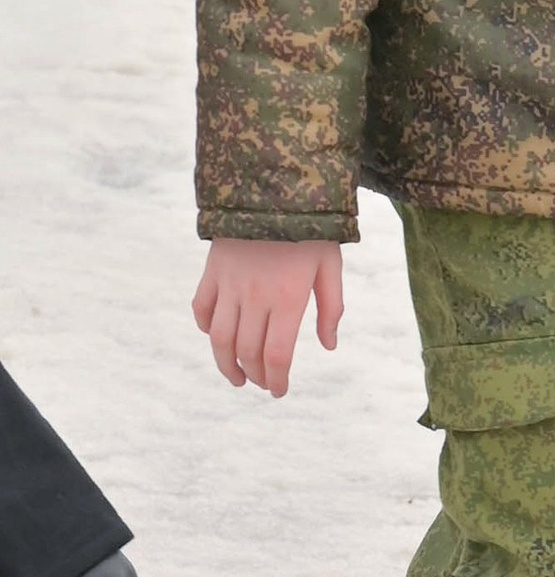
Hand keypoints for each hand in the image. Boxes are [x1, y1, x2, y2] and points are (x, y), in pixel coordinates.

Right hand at [193, 240, 342, 399]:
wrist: (275, 186)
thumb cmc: (312, 228)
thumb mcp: (331, 266)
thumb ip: (331, 308)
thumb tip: (328, 346)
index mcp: (288, 299)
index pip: (276, 356)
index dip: (276, 380)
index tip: (280, 390)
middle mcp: (255, 297)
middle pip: (247, 352)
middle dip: (255, 375)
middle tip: (263, 383)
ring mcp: (229, 285)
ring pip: (218, 338)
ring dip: (225, 364)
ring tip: (236, 377)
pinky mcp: (212, 272)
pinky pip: (201, 308)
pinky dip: (206, 328)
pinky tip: (216, 336)